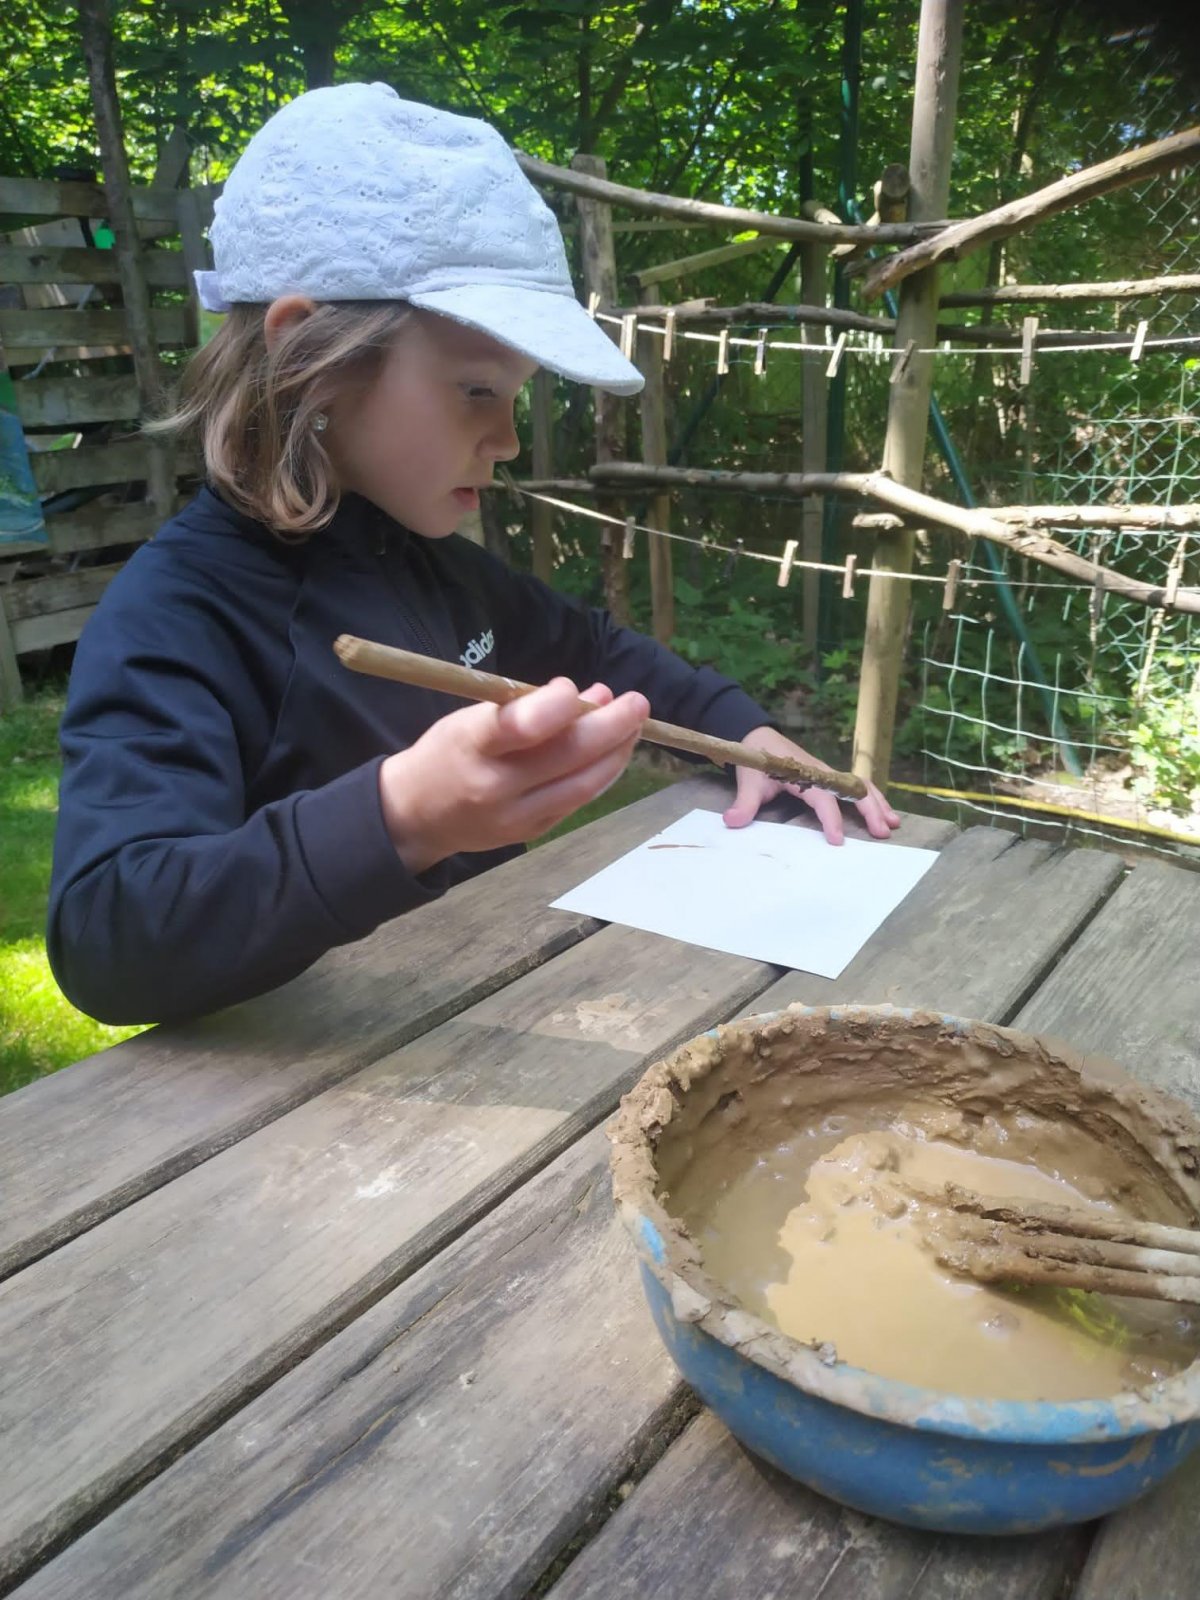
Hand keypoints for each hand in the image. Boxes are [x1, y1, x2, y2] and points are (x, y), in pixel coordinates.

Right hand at [378, 678, 647, 873]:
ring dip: (616, 752)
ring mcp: (515, 816)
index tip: (572, 688)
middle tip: (637, 702)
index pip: (518, 726)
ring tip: (633, 725)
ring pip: (582, 784)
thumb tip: (592, 696)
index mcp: (470, 744)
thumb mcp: (469, 718)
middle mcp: (494, 785)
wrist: (417, 815)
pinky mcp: (531, 833)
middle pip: (566, 756)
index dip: (556, 706)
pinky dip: (601, 774)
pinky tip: (613, 753)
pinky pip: (577, 800)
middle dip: (611, 726)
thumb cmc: (449, 752)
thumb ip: (525, 708)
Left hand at [722, 725, 900, 844]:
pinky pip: (856, 786)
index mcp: (804, 774)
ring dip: (878, 804)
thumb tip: (733, 822)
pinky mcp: (830, 778)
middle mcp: (822, 772)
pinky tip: (883, 814)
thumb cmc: (757, 760)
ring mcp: (829, 774)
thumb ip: (744, 802)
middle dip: (870, 810)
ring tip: (893, 825)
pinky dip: (872, 799)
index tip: (837, 840)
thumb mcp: (748, 780)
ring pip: (860, 786)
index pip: (823, 798)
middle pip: (853, 789)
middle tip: (883, 833)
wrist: (759, 737)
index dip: (831, 819)